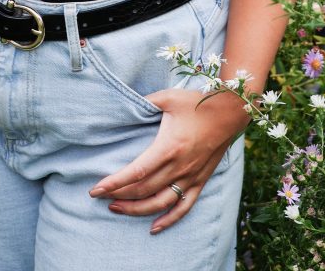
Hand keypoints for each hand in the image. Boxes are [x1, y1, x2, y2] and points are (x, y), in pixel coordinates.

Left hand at [88, 87, 249, 233]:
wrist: (229, 113)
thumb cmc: (197, 103)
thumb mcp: (168, 97)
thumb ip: (145, 101)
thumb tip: (125, 102)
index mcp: (168, 147)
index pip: (136, 172)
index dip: (114, 183)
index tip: (95, 189)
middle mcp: (178, 167)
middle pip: (144, 190)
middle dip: (119, 196)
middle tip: (101, 197)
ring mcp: (190, 177)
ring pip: (160, 203)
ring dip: (137, 210)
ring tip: (117, 209)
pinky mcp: (200, 182)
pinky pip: (184, 207)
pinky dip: (168, 220)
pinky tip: (154, 228)